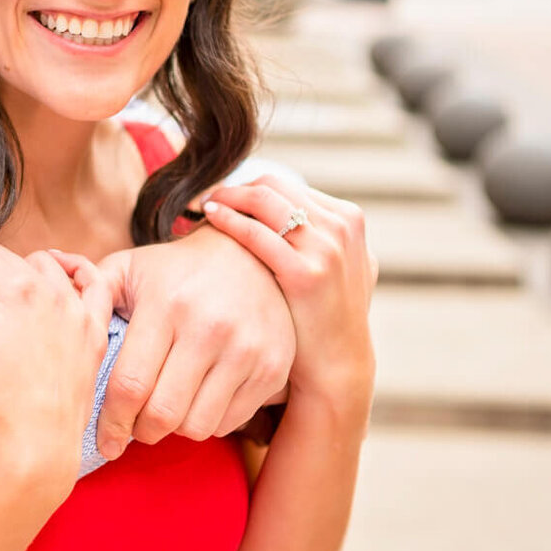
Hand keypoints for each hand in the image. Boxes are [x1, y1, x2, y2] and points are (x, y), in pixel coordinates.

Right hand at [0, 239, 112, 501]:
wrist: (33, 456)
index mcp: (16, 290)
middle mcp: (54, 293)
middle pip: (4, 257)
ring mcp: (79, 314)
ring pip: (45, 265)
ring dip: (17, 275)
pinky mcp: (94, 337)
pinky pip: (94, 285)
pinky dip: (77, 273)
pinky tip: (60, 278)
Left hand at [93, 226, 294, 458]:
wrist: (253, 257)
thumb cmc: (177, 270)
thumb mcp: (130, 268)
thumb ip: (89, 290)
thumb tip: (53, 304)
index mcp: (166, 305)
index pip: (130, 385)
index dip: (111, 422)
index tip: (104, 440)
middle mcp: (209, 328)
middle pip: (163, 415)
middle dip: (140, 432)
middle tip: (133, 428)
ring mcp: (246, 350)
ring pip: (196, 426)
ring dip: (174, 429)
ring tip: (165, 408)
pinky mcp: (272, 369)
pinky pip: (228, 422)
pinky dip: (206, 421)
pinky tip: (197, 398)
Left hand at [201, 178, 376, 402]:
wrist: (336, 365)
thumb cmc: (323, 315)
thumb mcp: (337, 265)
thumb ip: (318, 235)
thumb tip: (288, 213)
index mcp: (348, 218)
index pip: (285, 186)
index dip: (248, 189)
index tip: (222, 196)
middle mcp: (342, 226)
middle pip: (272, 186)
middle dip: (235, 189)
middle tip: (205, 197)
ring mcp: (327, 248)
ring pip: (264, 200)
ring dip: (227, 197)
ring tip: (202, 205)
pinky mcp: (307, 273)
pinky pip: (256, 233)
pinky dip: (228, 220)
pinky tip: (209, 221)